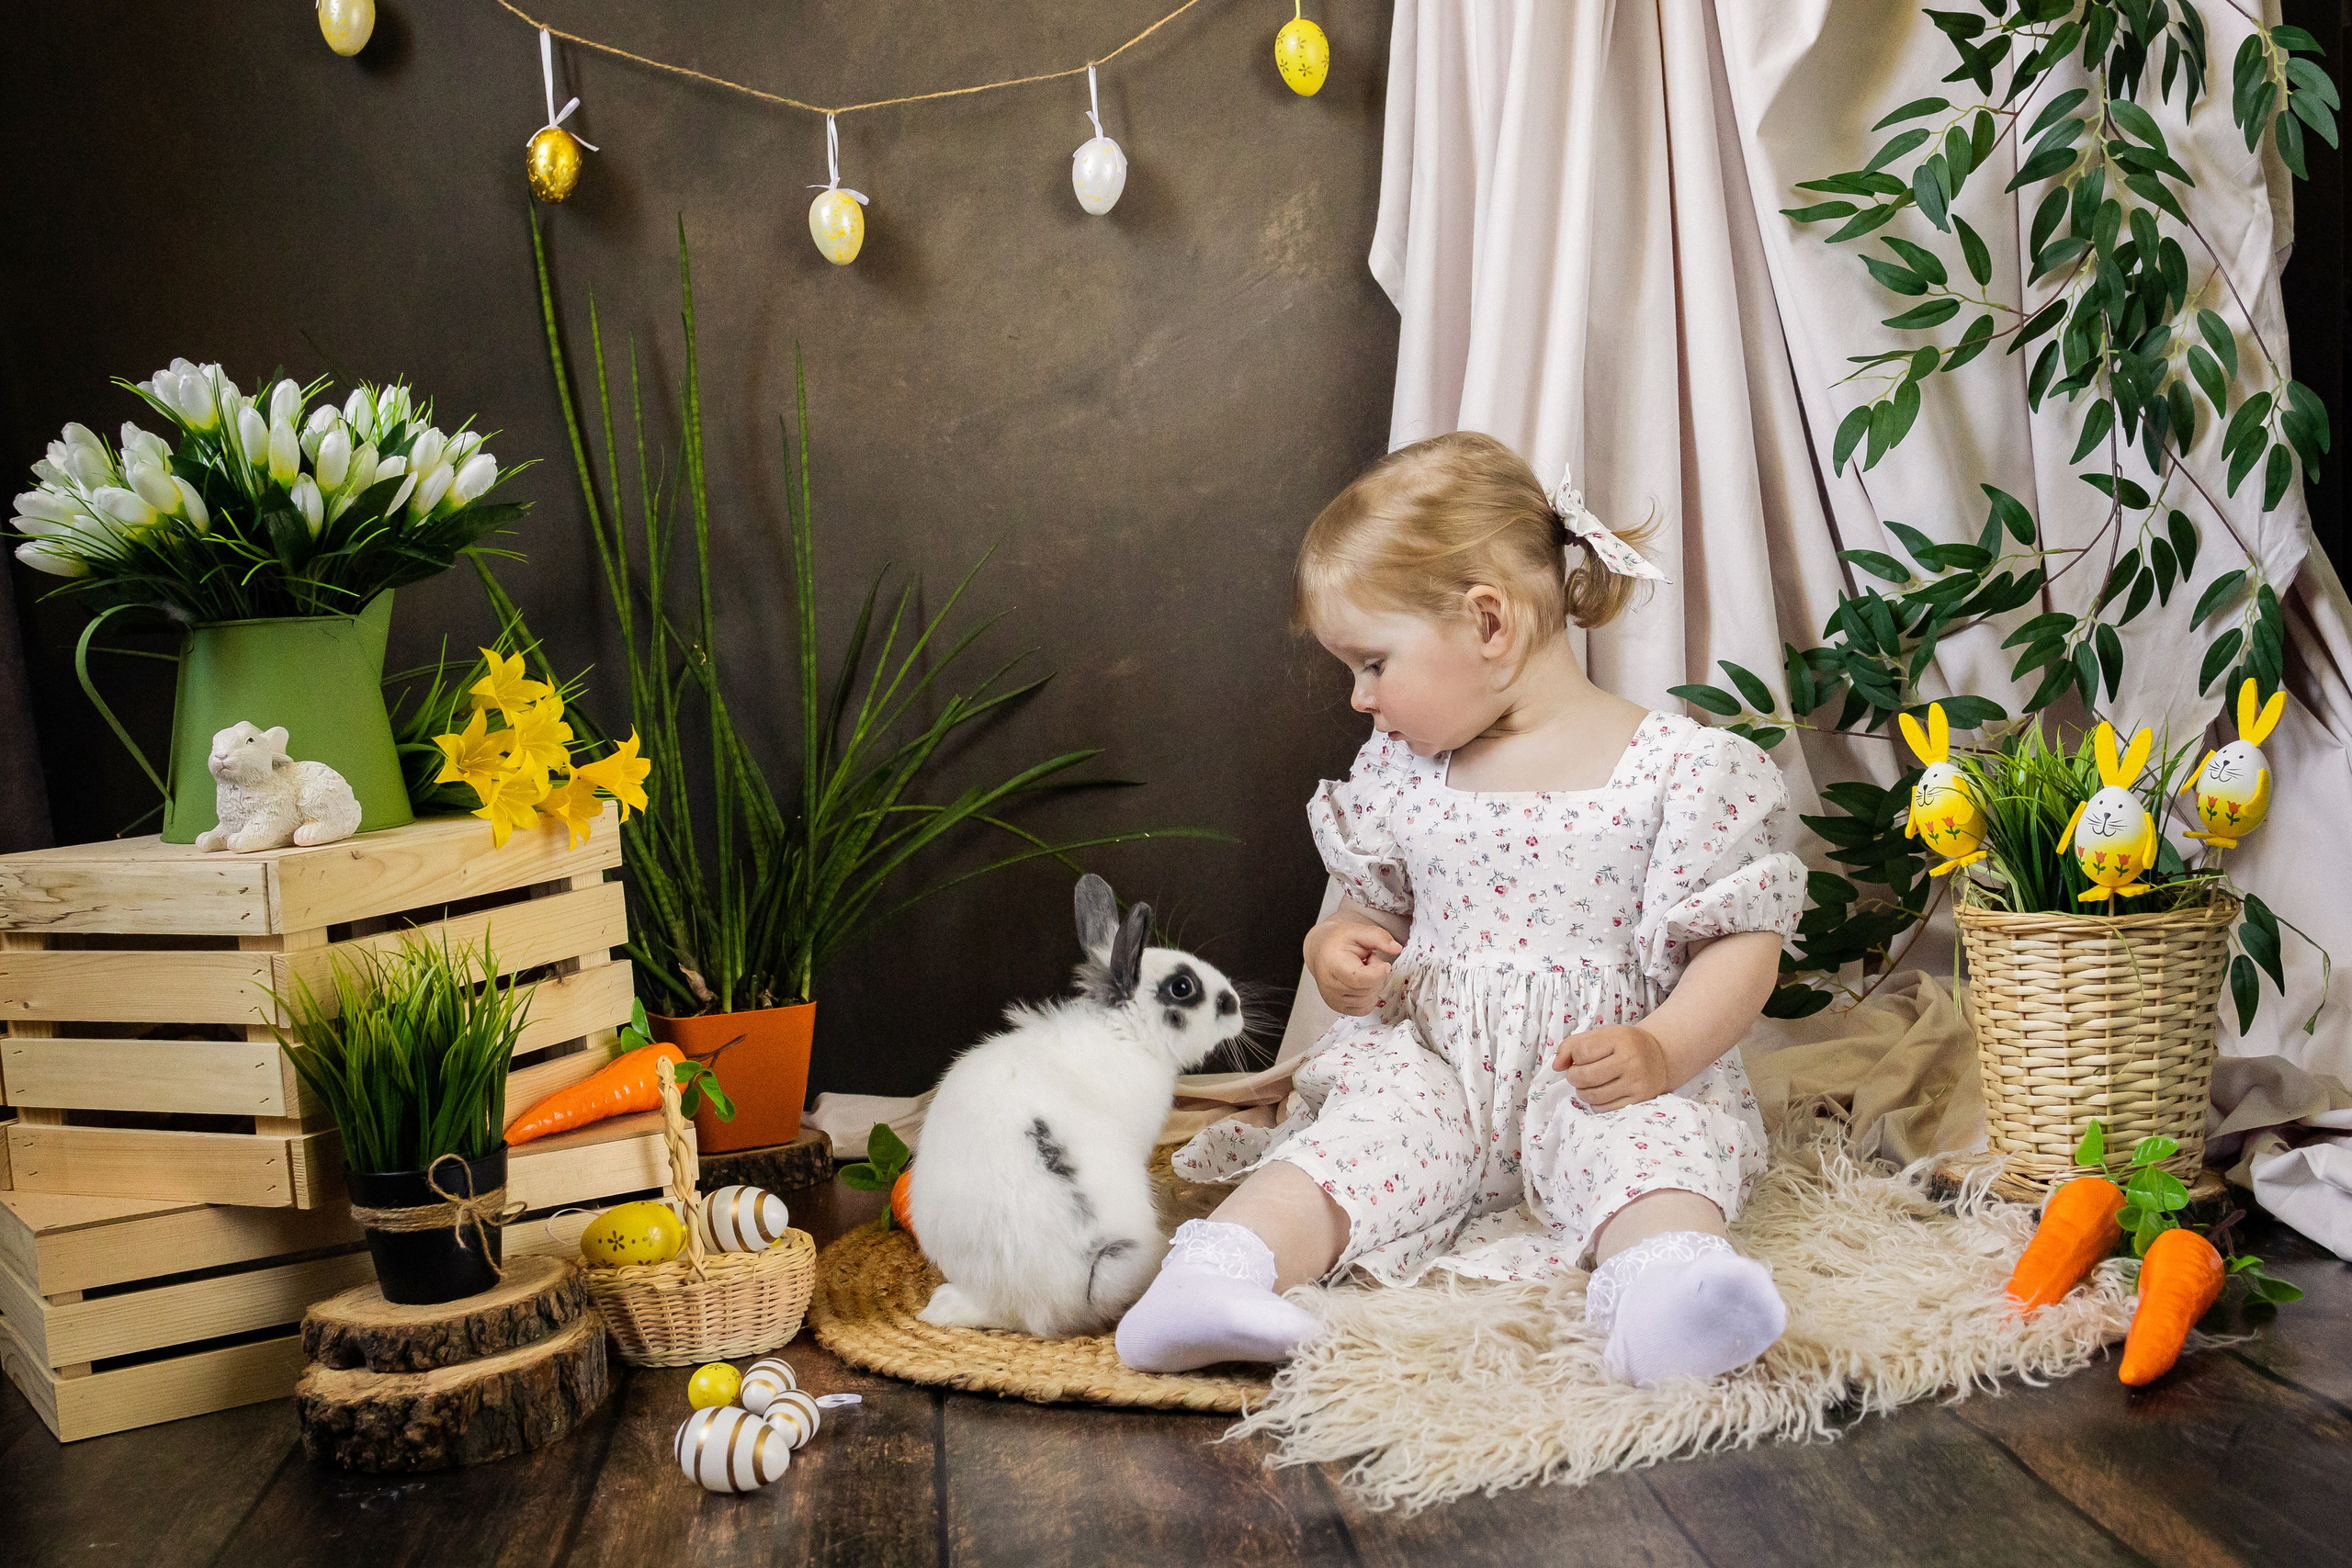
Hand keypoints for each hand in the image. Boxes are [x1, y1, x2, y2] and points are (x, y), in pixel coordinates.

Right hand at [1308, 920, 1402, 1014]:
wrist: (1321, 951)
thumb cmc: (1339, 941)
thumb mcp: (1359, 931)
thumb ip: (1379, 937)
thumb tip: (1396, 948)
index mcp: (1333, 964)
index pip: (1360, 979)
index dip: (1378, 973)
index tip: (1384, 964)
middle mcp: (1330, 985)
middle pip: (1368, 989)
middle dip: (1376, 975)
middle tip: (1368, 962)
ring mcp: (1333, 999)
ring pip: (1369, 999)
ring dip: (1373, 985)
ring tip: (1362, 971)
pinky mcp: (1338, 1008)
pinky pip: (1365, 1008)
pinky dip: (1369, 996)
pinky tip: (1360, 983)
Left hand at [1553, 1024, 1672, 1110]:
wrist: (1660, 1057)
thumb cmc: (1625, 1045)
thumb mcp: (1601, 1035)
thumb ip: (1572, 1045)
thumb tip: (1556, 1066)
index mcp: (1619, 1039)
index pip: (1581, 1052)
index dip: (1573, 1057)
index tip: (1579, 1058)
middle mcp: (1630, 1061)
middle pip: (1584, 1076)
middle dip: (1573, 1076)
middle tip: (1578, 1073)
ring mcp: (1636, 1083)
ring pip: (1592, 1095)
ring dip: (1582, 1091)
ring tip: (1589, 1083)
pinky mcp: (1639, 1101)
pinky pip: (1603, 1109)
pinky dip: (1595, 1103)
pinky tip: (1602, 1092)